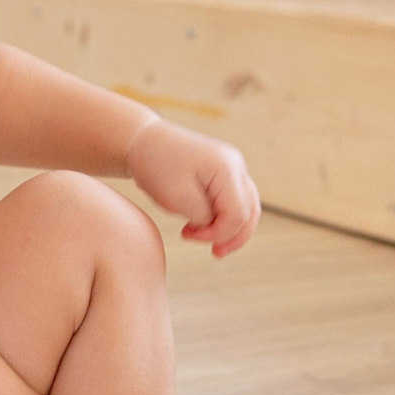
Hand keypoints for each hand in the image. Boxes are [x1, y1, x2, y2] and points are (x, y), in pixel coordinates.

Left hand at [126, 118, 260, 257]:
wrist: (143, 141)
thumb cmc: (156, 166)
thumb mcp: (176, 197)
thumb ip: (203, 216)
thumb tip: (217, 226)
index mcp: (226, 168)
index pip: (237, 214)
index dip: (218, 233)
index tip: (189, 235)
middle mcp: (236, 165)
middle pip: (251, 211)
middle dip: (233, 236)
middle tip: (215, 253)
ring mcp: (233, 167)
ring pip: (247, 207)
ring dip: (230, 228)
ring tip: (209, 243)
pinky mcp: (224, 172)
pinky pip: (235, 200)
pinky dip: (224, 217)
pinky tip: (204, 226)